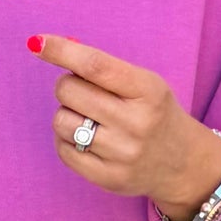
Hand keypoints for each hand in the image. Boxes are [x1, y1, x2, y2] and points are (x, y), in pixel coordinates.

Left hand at [28, 32, 220, 220]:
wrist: (183, 163)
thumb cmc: (154, 113)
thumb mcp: (144, 84)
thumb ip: (104, 69)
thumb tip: (48, 48)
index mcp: (148, 91)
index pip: (96, 66)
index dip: (62, 51)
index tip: (37, 43)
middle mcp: (137, 123)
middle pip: (70, 91)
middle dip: (67, 86)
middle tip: (83, 93)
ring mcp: (122, 154)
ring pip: (61, 121)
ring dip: (66, 114)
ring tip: (87, 119)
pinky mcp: (108, 178)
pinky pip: (64, 151)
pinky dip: (66, 140)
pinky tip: (85, 139)